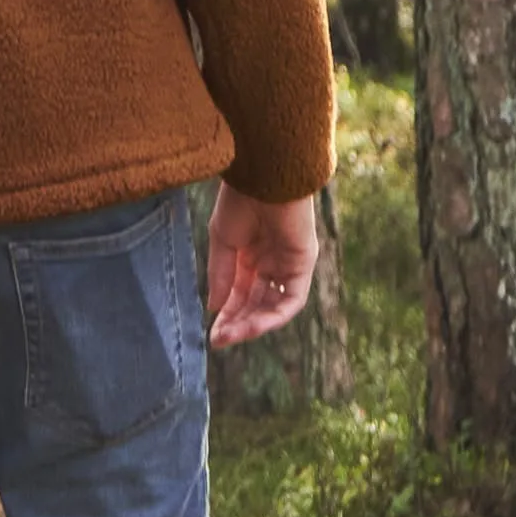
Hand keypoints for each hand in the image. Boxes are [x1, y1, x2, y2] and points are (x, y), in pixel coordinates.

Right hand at [205, 184, 317, 347]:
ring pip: (273, 305)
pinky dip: (274, 315)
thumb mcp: (222, 242)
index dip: (226, 314)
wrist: (263, 176)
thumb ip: (220, 276)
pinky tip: (253, 324)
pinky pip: (292, 299)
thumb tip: (214, 308)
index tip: (211, 334)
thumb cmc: (240, 201)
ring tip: (232, 335)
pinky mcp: (303, 263)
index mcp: (249, 254)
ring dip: (253, 324)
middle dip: (237, 323)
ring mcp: (288, 264)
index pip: (239, 294)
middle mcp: (270, 262)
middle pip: (255, 303)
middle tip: (218, 340)